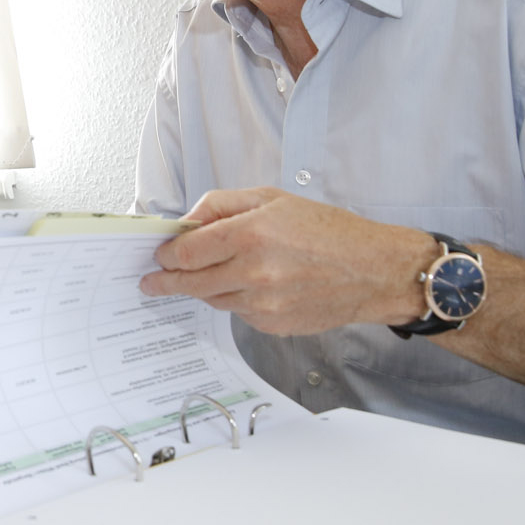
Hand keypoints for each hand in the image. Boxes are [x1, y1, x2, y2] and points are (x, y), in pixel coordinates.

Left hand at [139, 188, 436, 334]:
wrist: (373, 271)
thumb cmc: (328, 230)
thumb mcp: (272, 198)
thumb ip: (222, 205)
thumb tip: (187, 222)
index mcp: (250, 234)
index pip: (186, 252)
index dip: (166, 254)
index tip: (158, 255)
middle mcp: (253, 272)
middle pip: (190, 282)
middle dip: (166, 281)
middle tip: (151, 282)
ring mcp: (263, 304)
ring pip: (212, 299)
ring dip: (203, 288)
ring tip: (205, 276)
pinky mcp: (273, 325)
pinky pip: (238, 313)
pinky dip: (235, 299)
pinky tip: (251, 286)